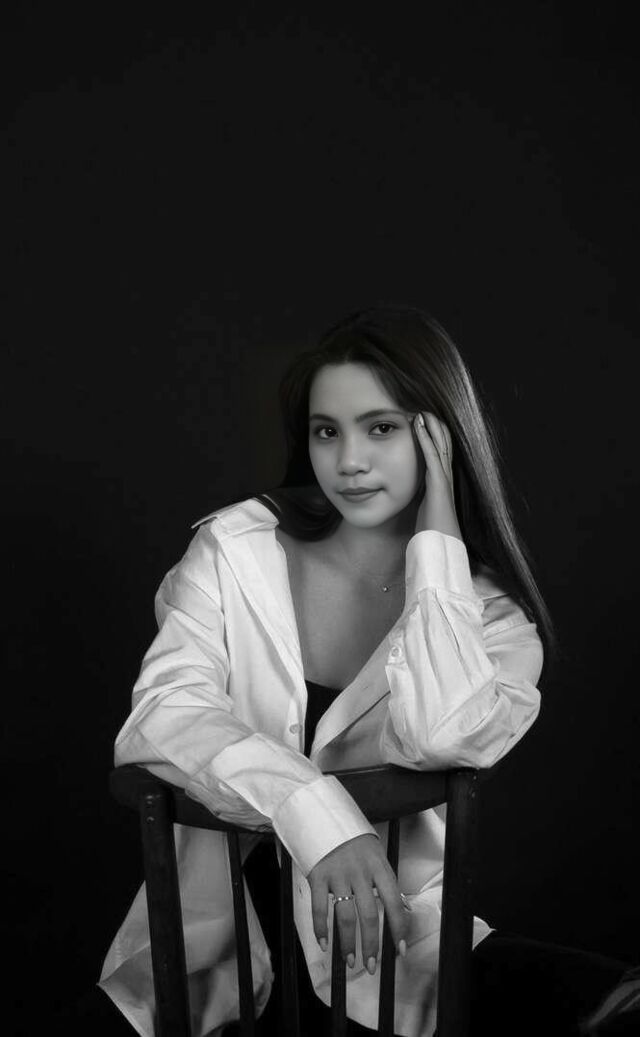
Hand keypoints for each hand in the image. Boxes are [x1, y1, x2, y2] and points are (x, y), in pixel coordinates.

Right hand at [307, 833, 408, 973]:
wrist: (324, 814)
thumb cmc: (355, 839)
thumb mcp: (376, 854)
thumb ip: (385, 880)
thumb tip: (401, 909)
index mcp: (379, 866)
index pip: (393, 902)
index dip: (398, 929)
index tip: (400, 951)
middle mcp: (360, 872)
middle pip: (368, 915)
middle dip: (371, 945)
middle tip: (371, 966)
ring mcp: (338, 874)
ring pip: (345, 916)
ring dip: (348, 943)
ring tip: (350, 961)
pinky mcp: (318, 875)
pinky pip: (319, 908)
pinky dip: (321, 929)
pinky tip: (325, 944)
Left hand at [413, 412, 461, 539]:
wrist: (442, 545)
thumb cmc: (433, 530)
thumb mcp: (425, 508)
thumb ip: (422, 496)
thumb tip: (413, 493)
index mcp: (442, 482)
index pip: (440, 453)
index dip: (434, 436)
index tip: (425, 421)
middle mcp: (446, 477)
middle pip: (443, 444)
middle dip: (436, 426)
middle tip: (425, 408)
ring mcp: (444, 479)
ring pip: (439, 445)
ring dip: (431, 426)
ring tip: (422, 410)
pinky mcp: (438, 483)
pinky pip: (432, 456)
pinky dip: (425, 439)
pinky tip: (419, 425)